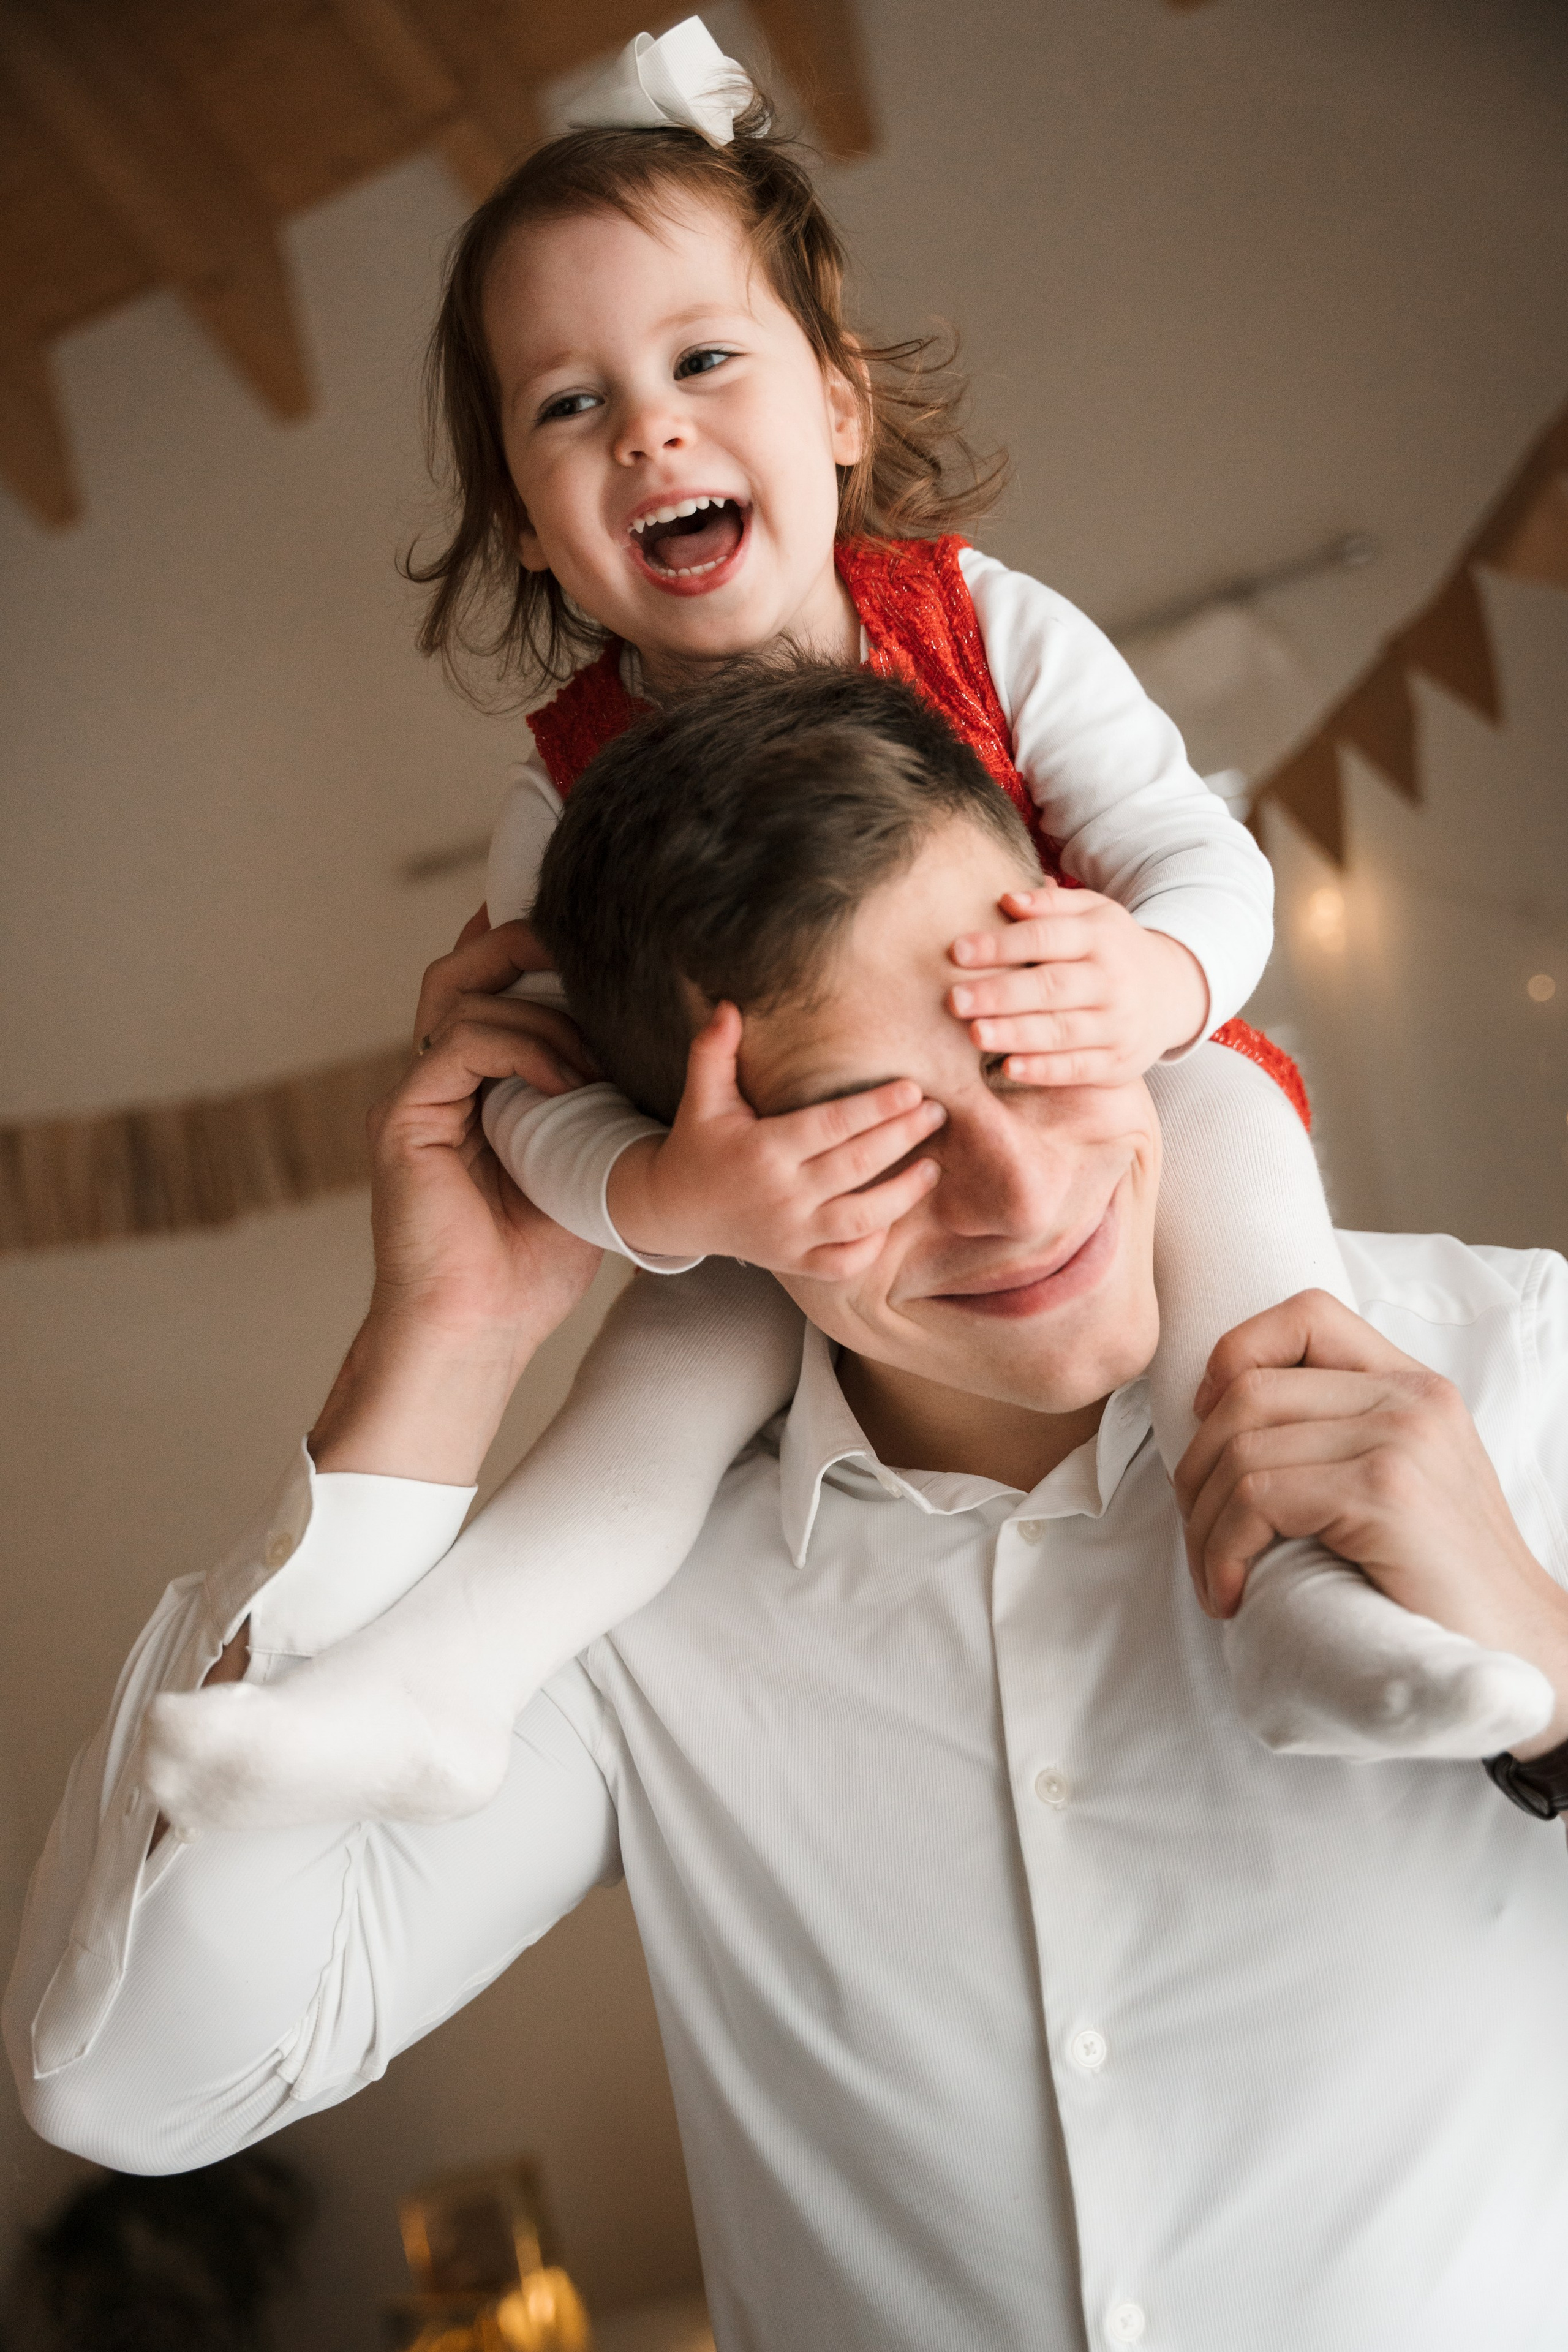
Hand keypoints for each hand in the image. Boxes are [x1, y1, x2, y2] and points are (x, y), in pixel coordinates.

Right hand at [311, 913, 603, 1481]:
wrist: (478, 1330)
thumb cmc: (530, 1267)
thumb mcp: (583, 1173)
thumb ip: (600, 1115)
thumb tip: (668, 1073)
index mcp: (473, 1089)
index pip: (489, 991)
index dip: (525, 951)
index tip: (588, 938)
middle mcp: (436, 1082)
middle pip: (460, 970)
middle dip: (520, 945)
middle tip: (581, 955)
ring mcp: (415, 1096)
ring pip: (456, 993)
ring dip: (535, 1008)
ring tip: (590, 1045)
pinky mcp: (403, 1119)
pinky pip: (459, 1045)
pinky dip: (518, 1049)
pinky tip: (567, 1082)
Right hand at [606, 1001, 945, 1276]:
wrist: (674, 1210)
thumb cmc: (698, 1145)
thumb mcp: (701, 1096)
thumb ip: (713, 1049)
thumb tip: (730, 1003)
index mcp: (763, 1150)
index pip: (831, 1125)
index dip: (876, 1107)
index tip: (912, 1089)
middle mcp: (780, 1195)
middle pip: (855, 1166)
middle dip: (903, 1138)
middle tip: (937, 1114)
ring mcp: (789, 1234)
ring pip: (859, 1218)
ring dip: (903, 1194)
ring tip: (933, 1167)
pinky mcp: (794, 1262)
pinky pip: (843, 1261)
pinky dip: (872, 1245)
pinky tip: (894, 1217)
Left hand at [947, 881, 1208, 1083]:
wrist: (1172, 991)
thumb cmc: (1112, 948)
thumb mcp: (1093, 913)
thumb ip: (1051, 904)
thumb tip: (1007, 899)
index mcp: (1101, 938)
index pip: (1047, 938)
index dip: (1002, 945)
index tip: (957, 952)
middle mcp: (1112, 981)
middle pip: (1052, 987)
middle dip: (1002, 994)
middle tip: (955, 1000)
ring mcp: (1118, 1025)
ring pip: (1063, 1031)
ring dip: (1017, 1034)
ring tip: (976, 1033)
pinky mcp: (1118, 1062)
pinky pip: (1078, 1068)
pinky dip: (1044, 1070)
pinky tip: (1009, 1068)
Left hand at [1175, 1290, 1567, 1755]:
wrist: (1519, 1650)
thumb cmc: (1437, 1579)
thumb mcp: (1398, 1479)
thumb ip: (1336, 1433)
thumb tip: (1216, 1414)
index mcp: (1412, 1385)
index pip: (1304, 1315)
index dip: (1234, 1355)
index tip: (1210, 1427)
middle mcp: (1410, 1398)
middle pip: (1249, 1390)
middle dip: (1197, 1468)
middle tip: (1200, 1533)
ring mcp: (1401, 1440)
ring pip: (1242, 1449)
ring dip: (1205, 1525)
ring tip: (1216, 1578)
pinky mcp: (1384, 1494)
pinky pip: (1259, 1500)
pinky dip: (1223, 1552)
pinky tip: (1231, 1594)